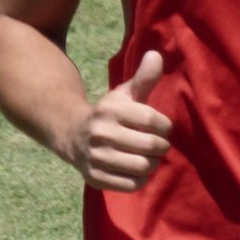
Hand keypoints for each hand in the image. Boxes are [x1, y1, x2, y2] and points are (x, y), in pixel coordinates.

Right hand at [71, 51, 171, 191]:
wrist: (73, 136)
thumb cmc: (110, 113)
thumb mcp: (125, 94)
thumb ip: (143, 77)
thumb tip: (156, 54)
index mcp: (112, 110)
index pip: (152, 120)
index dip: (165, 126)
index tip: (164, 127)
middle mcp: (101, 133)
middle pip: (150, 146)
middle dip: (161, 146)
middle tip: (159, 145)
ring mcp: (97, 157)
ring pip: (143, 167)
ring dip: (153, 164)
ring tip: (150, 158)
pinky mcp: (95, 177)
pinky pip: (131, 185)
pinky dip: (140, 179)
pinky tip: (137, 170)